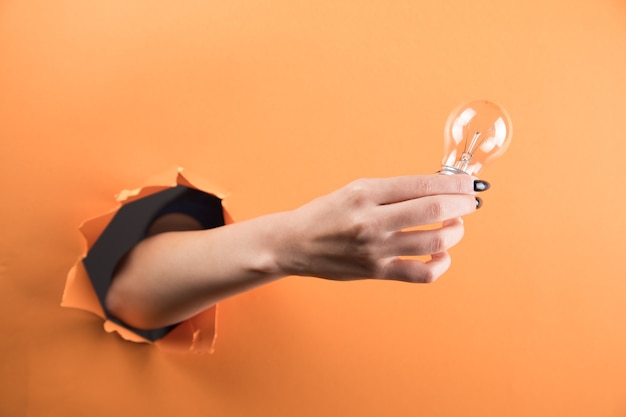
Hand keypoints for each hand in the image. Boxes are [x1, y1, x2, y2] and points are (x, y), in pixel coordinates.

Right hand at [274, 175, 484, 282]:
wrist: (295, 244)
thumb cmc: (327, 213)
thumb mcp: (355, 190)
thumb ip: (393, 191)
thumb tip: (437, 189)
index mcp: (366, 193)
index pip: (423, 184)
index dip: (455, 183)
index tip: (471, 184)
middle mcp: (372, 220)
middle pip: (435, 209)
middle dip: (463, 205)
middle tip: (470, 203)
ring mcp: (376, 249)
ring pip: (435, 241)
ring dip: (455, 232)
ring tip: (455, 226)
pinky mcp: (377, 272)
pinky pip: (421, 273)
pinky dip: (440, 264)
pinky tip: (441, 255)